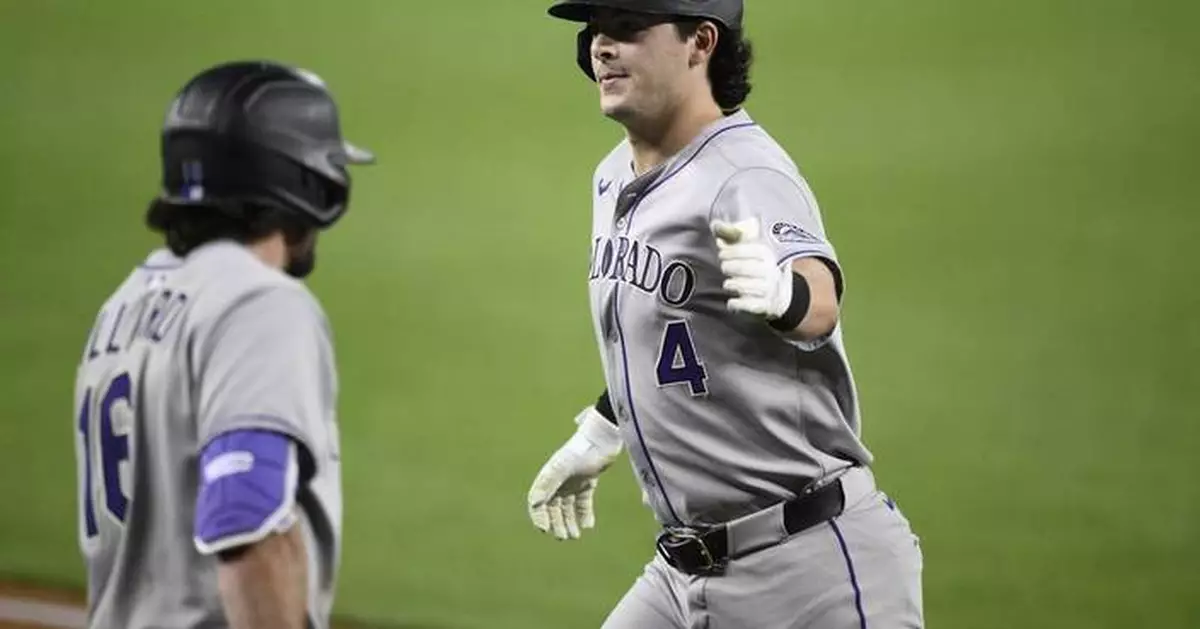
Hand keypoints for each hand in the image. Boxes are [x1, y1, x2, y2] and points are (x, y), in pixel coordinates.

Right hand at [527, 407, 623, 539]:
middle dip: (556, 523)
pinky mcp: (587, 482)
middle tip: (564, 537)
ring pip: (567, 507)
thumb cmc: (581, 450)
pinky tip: (588, 525)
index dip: (539, 516)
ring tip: (575, 536)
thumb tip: (534, 503)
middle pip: (553, 508)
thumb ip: (548, 484)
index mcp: (548, 477)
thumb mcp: (562, 468)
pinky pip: (583, 502)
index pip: (537, 501)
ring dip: (569, 522)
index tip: (545, 530)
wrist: (603, 438)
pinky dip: (584, 514)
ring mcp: (572, 481)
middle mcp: (558, 481)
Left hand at [711, 217, 791, 319]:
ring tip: (728, 283)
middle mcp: (770, 271)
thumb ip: (731, 235)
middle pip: (745, 268)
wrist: (780, 293)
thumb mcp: (749, 248)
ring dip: (733, 284)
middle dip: (730, 267)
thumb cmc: (757, 266)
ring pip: (746, 286)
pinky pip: (750, 305)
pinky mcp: (765, 305)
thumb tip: (714, 224)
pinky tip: (731, 302)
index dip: (732, 251)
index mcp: (767, 254)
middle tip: (725, 268)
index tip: (721, 253)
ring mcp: (769, 289)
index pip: (749, 250)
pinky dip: (738, 303)